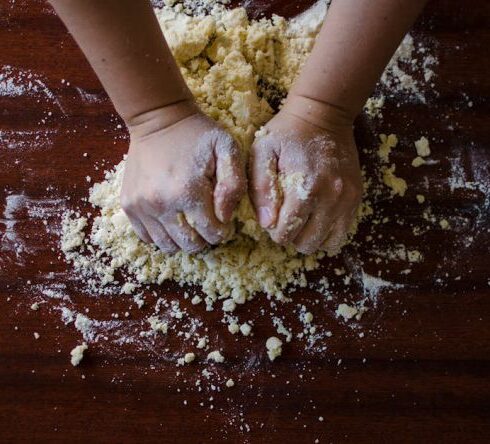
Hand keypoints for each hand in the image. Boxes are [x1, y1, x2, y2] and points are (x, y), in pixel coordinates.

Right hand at [121, 102, 245, 253]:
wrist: (158, 119)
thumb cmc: (197, 134)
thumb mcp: (227, 149)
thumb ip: (234, 184)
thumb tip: (225, 217)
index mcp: (188, 192)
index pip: (212, 234)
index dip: (223, 231)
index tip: (224, 220)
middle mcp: (161, 204)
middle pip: (190, 245)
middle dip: (204, 239)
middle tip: (208, 222)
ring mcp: (141, 206)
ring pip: (167, 246)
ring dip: (183, 240)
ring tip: (190, 223)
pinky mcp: (129, 205)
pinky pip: (147, 237)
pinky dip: (162, 235)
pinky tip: (172, 220)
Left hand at [250, 95, 361, 254]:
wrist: (324, 114)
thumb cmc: (287, 133)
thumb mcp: (263, 152)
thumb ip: (261, 188)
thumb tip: (267, 223)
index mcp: (306, 188)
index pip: (286, 233)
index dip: (274, 231)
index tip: (272, 217)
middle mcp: (331, 198)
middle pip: (307, 243)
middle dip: (292, 237)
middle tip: (286, 219)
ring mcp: (347, 199)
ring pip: (328, 243)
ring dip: (311, 237)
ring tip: (302, 220)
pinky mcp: (356, 197)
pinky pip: (343, 232)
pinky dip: (328, 232)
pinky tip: (317, 217)